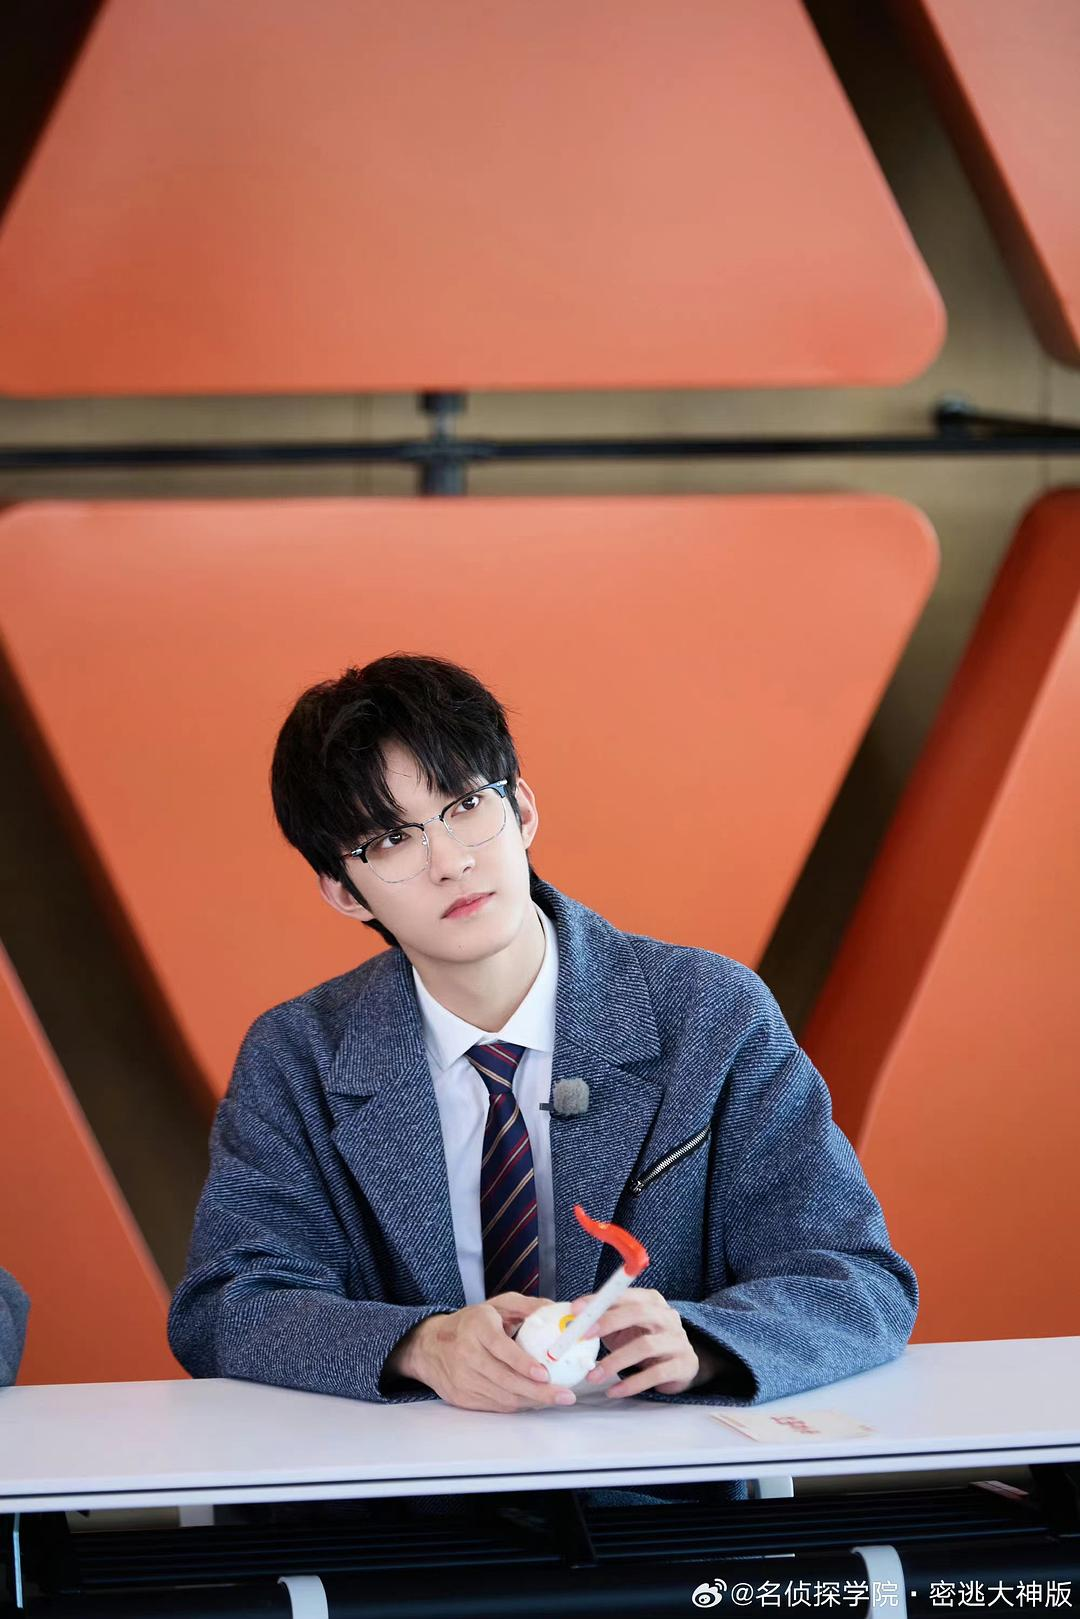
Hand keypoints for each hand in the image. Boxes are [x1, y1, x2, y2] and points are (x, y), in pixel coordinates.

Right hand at [386, 1295, 574, 1412]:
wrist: (430, 1346)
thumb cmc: (471, 1323)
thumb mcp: (496, 1305)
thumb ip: (526, 1306)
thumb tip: (555, 1309)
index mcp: (476, 1327)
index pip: (500, 1347)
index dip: (522, 1363)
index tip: (544, 1374)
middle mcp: (466, 1354)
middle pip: (505, 1379)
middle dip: (538, 1391)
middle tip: (564, 1395)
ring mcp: (462, 1379)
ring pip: (502, 1397)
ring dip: (531, 1401)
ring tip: (555, 1399)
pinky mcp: (462, 1398)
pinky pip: (495, 1406)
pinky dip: (517, 1405)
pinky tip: (533, 1401)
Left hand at [570, 1287, 714, 1397]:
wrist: (680, 1365)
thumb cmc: (644, 1341)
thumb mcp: (625, 1327)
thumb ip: (603, 1322)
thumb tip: (569, 1322)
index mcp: (652, 1300)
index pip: (624, 1294)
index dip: (599, 1301)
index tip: (575, 1310)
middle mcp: (667, 1317)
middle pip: (638, 1313)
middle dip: (607, 1322)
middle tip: (582, 1337)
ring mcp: (677, 1340)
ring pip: (645, 1346)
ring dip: (614, 1362)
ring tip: (593, 1376)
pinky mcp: (683, 1365)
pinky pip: (655, 1374)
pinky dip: (631, 1384)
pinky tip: (614, 1391)